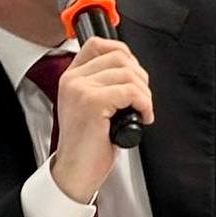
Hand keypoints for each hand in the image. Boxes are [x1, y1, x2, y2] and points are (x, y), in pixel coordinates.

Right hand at [50, 38, 153, 202]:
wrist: (75, 172)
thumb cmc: (87, 145)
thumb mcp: (91, 107)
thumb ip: (103, 84)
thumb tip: (131, 71)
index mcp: (71, 77)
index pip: (98, 44)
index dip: (123, 53)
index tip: (134, 73)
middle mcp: (73, 80)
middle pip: (119, 56)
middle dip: (139, 77)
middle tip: (141, 100)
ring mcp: (81, 90)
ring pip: (128, 74)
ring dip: (144, 94)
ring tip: (141, 111)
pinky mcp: (93, 103)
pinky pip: (131, 92)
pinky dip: (144, 105)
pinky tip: (142, 118)